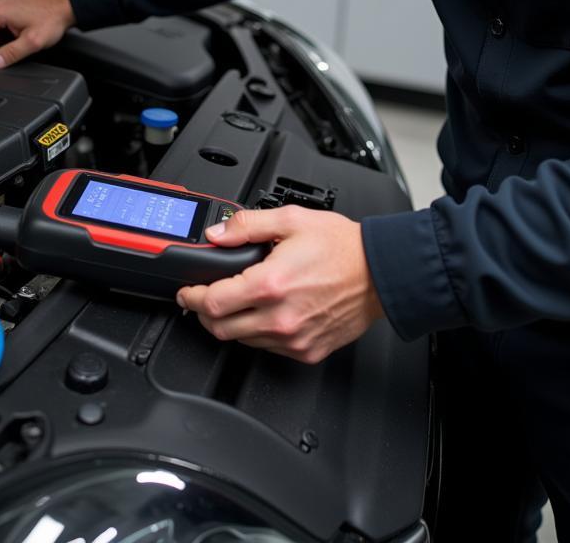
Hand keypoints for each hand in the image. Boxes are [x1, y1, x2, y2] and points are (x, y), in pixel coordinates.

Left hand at [176, 206, 384, 363]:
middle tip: (204, 298)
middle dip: (204, 312)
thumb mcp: (291, 220)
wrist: (381, 272)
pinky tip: (264, 314)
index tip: (188, 290)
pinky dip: (258, 333)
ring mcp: (293, 339)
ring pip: (242, 341)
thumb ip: (247, 225)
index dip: (193, 296)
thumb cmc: (343, 247)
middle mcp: (280, 318)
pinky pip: (268, 349)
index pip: (213, 302)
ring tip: (236, 302)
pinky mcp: (307, 351)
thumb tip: (217, 234)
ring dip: (231, 324)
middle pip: (220, 328)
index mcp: (271, 284)